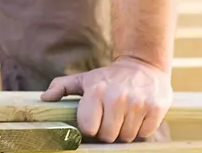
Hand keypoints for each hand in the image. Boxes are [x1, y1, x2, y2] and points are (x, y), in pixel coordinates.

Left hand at [40, 57, 172, 142]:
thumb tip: (44, 98)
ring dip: (124, 130)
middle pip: (108, 135)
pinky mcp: (156, 108)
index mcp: (96, 90)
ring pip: (127, 137)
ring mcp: (138, 103)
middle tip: (110, 119)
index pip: (89, 128)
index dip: (90, 128)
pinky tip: (137, 115)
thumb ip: (61, 87)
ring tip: (124, 116)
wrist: (144, 65)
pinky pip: (144, 133)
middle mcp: (117, 97)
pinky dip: (141, 129)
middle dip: (107, 131)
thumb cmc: (109, 77)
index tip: (94, 121)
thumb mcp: (84, 78)